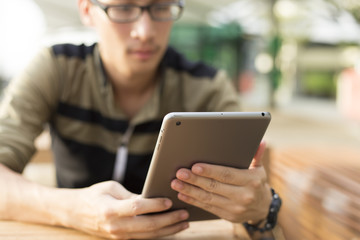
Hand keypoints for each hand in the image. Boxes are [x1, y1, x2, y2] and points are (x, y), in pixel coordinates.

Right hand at [71, 181, 188, 238]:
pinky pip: (143, 238)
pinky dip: (159, 234)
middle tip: (184, 213)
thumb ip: (131, 195)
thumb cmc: (95, 195)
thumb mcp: (111, 188)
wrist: (75, 212)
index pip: (137, 208)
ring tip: (183, 223)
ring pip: (148, 235)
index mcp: (110, 209)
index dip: (155, 205)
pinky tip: (170, 228)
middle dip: (168, 220)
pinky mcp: (121, 239)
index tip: (169, 200)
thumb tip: (152, 198)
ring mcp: (118, 235)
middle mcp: (115, 225)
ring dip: (168, 230)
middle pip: (147, 225)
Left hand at [171, 141, 270, 222]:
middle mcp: (243, 195)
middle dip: (195, 180)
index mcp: (251, 181)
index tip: (195, 167)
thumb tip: (260, 141)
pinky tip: (183, 194)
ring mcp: (235, 208)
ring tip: (176, 184)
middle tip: (180, 173)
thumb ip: (256, 155)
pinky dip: (194, 201)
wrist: (263, 208)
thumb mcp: (259, 169)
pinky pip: (208, 207)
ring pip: (208, 198)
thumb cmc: (257, 183)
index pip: (227, 174)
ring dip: (190, 191)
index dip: (210, 171)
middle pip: (214, 186)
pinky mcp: (227, 216)